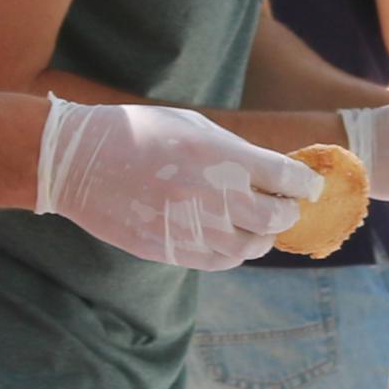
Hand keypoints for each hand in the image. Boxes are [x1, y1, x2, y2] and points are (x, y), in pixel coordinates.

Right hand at [36, 98, 319, 270]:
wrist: (79, 162)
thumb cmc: (139, 133)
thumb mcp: (195, 127)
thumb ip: (237, 152)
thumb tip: (275, 175)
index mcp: (221, 155)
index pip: (287, 177)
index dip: (306, 183)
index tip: (310, 186)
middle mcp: (212, 195)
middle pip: (277, 217)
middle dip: (287, 212)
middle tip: (285, 206)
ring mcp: (191, 227)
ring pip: (252, 247)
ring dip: (262, 236)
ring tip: (256, 224)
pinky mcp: (171, 250)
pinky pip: (220, 262)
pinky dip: (234, 252)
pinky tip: (229, 237)